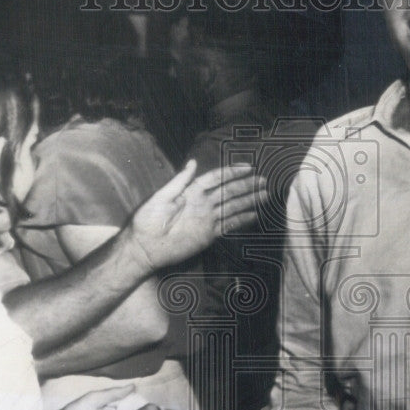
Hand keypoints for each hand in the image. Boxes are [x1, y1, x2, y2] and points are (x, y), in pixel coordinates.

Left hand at [127, 161, 266, 268]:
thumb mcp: (161, 197)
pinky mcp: (209, 235)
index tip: (247, 168)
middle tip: (263, 181)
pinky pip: (229, 225)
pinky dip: (242, 220)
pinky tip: (254, 215)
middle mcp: (203, 203)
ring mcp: (207, 219)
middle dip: (246, 186)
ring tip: (264, 195)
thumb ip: (179, 182)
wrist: (145, 247)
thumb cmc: (148, 220)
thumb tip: (193, 162)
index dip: (232, 172)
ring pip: (233, 206)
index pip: (216, 178)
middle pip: (229, 191)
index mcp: (192, 191)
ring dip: (249, 201)